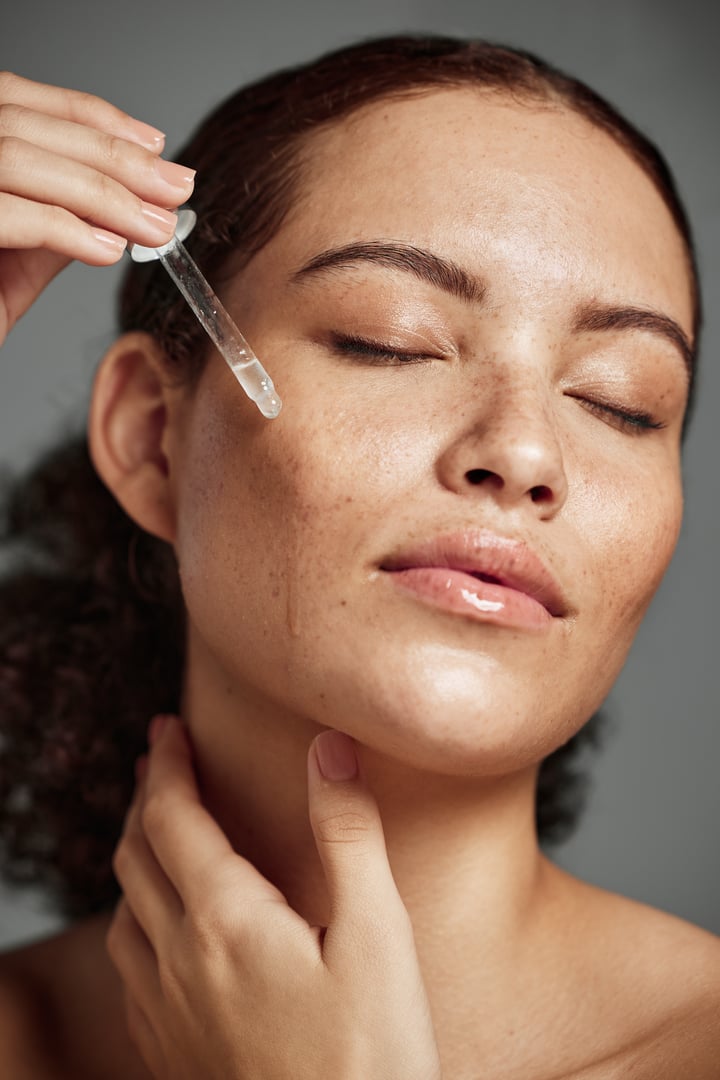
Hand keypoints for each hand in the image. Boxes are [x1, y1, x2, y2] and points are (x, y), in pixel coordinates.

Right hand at [0, 71, 194, 344]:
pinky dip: (69, 229)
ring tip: (155, 228)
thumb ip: (59, 216)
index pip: (20, 101)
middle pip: (27, 125)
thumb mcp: (19, 255)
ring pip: (22, 160)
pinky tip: (110, 251)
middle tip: (175, 189)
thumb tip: (123, 196)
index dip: (93, 118)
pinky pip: (12, 214)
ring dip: (104, 194)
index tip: (154, 146)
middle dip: (115, 158)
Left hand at [108, 716, 442, 1079]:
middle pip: (136, 856)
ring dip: (135, 857)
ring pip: (124, 912)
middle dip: (146, 798)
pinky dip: (137, 920)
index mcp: (226, 922)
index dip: (168, 764)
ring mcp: (167, 1014)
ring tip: (159, 834)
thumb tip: (329, 747)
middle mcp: (179, 962)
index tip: (169, 726)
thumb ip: (348, 834)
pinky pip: (129, 968)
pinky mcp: (171, 1055)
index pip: (173, 818)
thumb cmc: (374, 1058)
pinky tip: (162, 932)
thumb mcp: (378, 936)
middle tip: (161, 761)